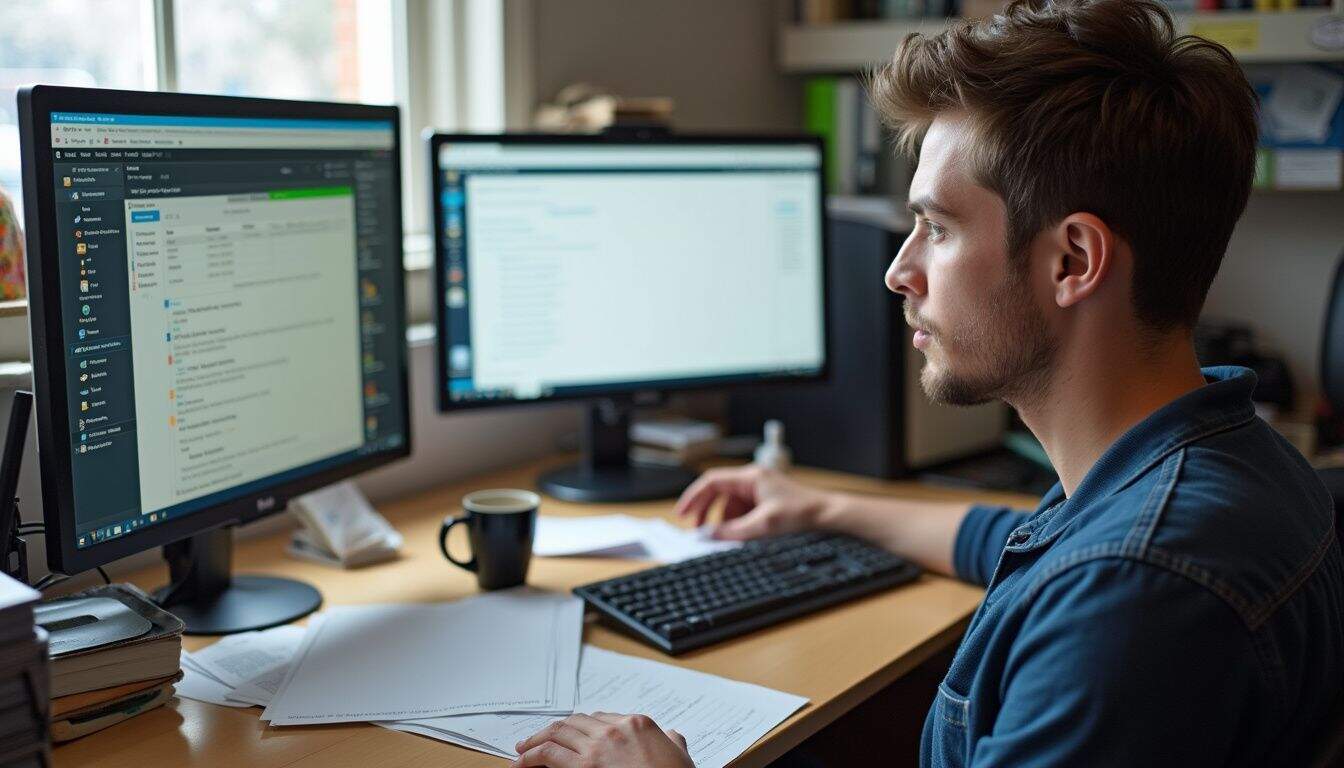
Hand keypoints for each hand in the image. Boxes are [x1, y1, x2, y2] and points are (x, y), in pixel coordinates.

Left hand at [512, 712, 692, 767]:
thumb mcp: (680, 755)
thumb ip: (672, 740)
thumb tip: (673, 735)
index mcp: (637, 724)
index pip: (599, 719)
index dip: (579, 727)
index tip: (569, 735)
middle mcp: (615, 729)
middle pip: (575, 723)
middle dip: (553, 731)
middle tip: (537, 739)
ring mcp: (599, 746)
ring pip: (557, 734)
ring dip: (535, 741)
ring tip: (522, 750)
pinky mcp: (585, 767)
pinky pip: (549, 755)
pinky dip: (530, 757)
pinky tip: (522, 762)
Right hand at [673, 464, 830, 539]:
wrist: (826, 515)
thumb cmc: (800, 513)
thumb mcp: (763, 525)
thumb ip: (733, 531)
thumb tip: (708, 535)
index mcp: (750, 477)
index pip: (711, 482)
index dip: (694, 497)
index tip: (683, 514)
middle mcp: (751, 479)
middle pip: (717, 492)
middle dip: (705, 512)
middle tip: (697, 530)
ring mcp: (758, 489)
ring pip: (729, 504)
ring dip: (723, 521)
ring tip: (723, 537)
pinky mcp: (764, 500)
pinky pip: (741, 510)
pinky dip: (736, 523)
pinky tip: (738, 535)